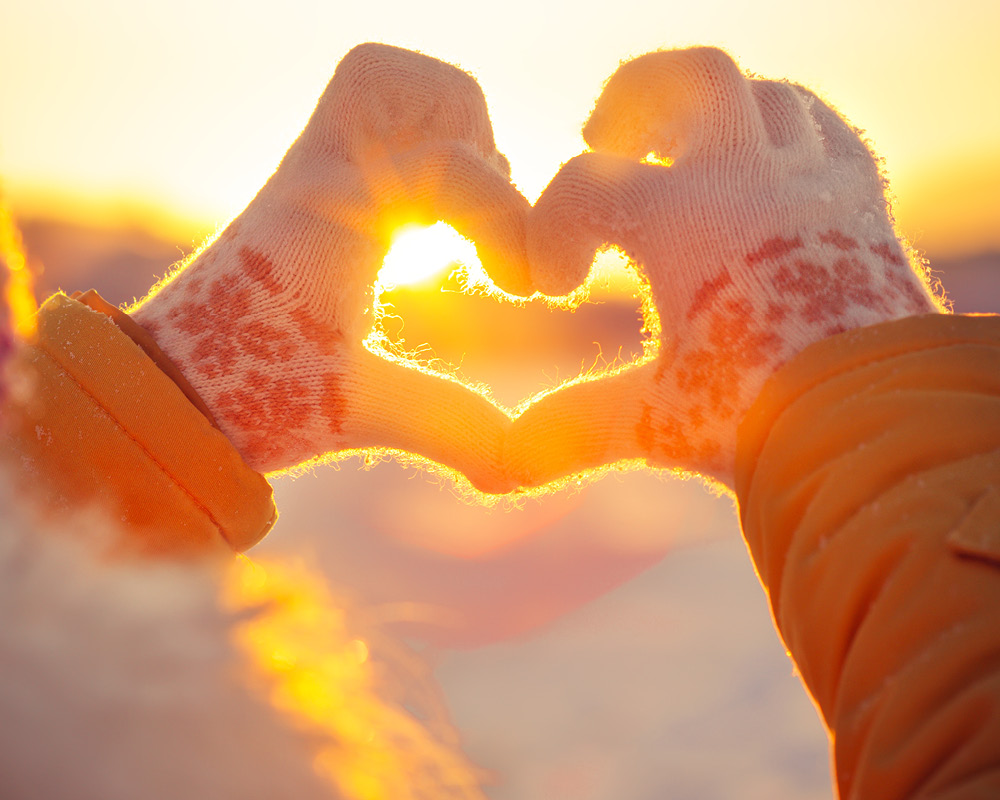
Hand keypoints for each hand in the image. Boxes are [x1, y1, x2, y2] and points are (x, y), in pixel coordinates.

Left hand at [131, 44, 529, 490]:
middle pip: (394, 80)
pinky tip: (433, 224)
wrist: (165, 393)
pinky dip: (417, 152)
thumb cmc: (245, 399)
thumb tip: (523, 463)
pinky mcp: (312, 191)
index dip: (507, 216)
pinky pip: (370, 129)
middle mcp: (316, 175)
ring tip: (465, 212)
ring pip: (380, 88)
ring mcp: (310, 176)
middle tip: (482, 212)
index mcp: (331, 213)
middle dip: (466, 130)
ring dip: (442, 130)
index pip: (446, 160)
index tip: (524, 290)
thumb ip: (450, 427)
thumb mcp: (357, 410)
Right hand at [511, 47, 939, 488]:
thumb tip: (501, 461)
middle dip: (634, 98)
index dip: (550, 227)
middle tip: (602, 135)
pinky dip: (784, 134)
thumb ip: (573, 425)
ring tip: (681, 150)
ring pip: (766, 97)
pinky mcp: (860, 203)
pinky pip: (826, 132)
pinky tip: (762, 168)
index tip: (556, 284)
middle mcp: (752, 181)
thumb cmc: (763, 419)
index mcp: (686, 222)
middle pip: (689, 79)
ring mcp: (814, 184)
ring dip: (712, 113)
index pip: (587, 186)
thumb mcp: (656, 421)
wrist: (880, 427)